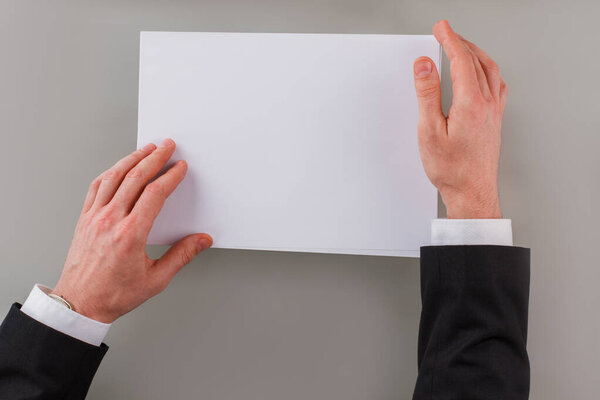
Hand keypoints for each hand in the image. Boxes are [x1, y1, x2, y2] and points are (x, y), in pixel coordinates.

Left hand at [52, 139, 211, 322]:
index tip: (180, 168)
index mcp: (131, 235)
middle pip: (135, 178)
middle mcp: (111, 221)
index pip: (155, 194)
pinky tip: (118, 167)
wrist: (79, 304)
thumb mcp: (156, 280)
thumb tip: (202, 240)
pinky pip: (97, 187)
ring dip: (132, 159)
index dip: (171, 176)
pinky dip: (110, 172)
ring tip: (146, 149)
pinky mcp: (84, 219)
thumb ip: (182, 256)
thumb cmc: (114, 294)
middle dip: (155, 158)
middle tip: (167, 146)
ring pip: (114, 177)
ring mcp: (95, 217)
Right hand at [413, 20, 506, 218]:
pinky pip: (496, 84)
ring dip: (475, 53)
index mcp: (471, 103)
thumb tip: (424, 65)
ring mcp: (494, 112)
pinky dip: (487, 69)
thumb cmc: (451, 169)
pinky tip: (482, 74)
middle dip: (460, 42)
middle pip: (477, 61)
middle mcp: (488, 104)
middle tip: (446, 33)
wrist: (472, 192)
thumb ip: (427, 95)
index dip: (450, 40)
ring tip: (461, 47)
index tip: (441, 28)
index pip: (461, 60)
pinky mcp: (495, 121)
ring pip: (490, 70)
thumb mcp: (429, 131)